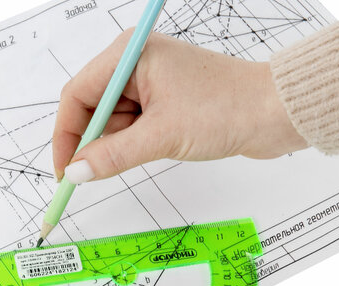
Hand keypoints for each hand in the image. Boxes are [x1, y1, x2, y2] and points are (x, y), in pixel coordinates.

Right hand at [53, 30, 306, 182]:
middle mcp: (134, 65)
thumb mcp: (162, 136)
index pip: (77, 95)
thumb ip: (113, 156)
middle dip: (92, 144)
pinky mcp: (162, 103)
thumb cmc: (225, 110)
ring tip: (147, 153)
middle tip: (91, 176)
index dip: (66, 135)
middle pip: (92, 109)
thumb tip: (76, 172)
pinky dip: (131, 146)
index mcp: (129, 56)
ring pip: (112, 123)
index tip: (64, 170)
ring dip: (116, 147)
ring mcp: (149, 85)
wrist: (274, 113)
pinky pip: (131, 128)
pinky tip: (151, 150)